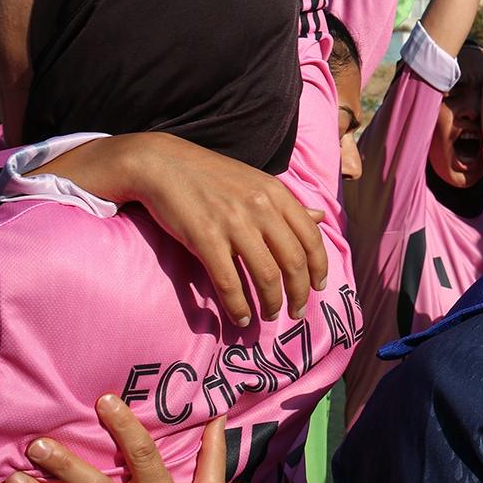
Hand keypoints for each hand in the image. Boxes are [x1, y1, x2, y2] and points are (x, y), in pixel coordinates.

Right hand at [91, 133, 328, 326]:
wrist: (162, 164)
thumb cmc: (211, 175)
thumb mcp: (257, 182)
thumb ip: (288, 204)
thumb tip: (320, 216)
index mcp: (277, 194)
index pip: (311, 237)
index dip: (319, 268)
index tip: (319, 288)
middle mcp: (261, 208)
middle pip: (294, 261)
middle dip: (299, 293)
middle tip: (297, 312)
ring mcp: (234, 223)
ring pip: (266, 275)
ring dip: (272, 303)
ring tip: (270, 316)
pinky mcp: (205, 238)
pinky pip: (229, 282)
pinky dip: (238, 306)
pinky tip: (242, 318)